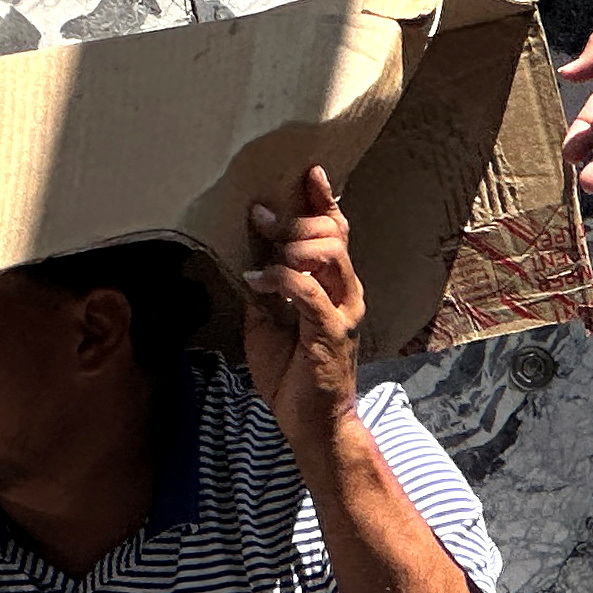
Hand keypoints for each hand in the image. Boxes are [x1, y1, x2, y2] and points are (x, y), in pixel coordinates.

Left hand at [243, 166, 364, 456]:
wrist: (308, 420)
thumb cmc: (290, 370)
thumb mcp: (267, 319)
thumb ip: (264, 285)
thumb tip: (248, 249)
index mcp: (333, 284)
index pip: (336, 230)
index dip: (323, 199)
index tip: (307, 171)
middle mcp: (345, 291)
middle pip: (333, 233)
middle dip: (296, 218)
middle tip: (260, 216)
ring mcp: (342, 310)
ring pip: (329, 254)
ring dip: (291, 245)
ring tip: (262, 258)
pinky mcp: (331, 332)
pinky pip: (309, 291)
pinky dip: (280, 279)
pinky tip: (256, 280)